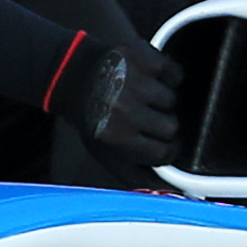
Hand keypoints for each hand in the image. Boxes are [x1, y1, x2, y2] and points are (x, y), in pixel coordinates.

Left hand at [49, 29, 184, 173]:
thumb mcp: (102, 149)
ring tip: (143, 96)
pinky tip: (151, 78)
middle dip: (163, 123)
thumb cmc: (90, 114)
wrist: (71, 73)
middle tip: (148, 116)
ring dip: (163, 99)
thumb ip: (131, 172)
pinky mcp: (142, 57)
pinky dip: (168, 76)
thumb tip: (164, 189)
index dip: (166, 149)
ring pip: (173, 100)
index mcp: (116, 136)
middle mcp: (126, 110)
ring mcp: (135, 81)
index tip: (166, 144)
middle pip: (172, 127)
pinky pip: (175, 73)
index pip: (162, 152)